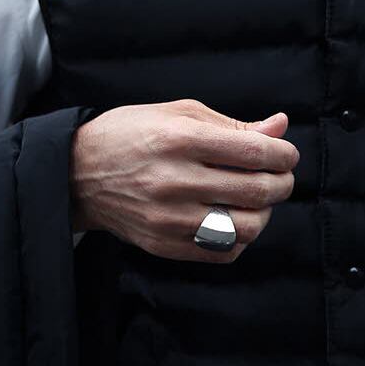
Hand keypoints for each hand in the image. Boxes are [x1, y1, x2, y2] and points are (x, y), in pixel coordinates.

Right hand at [69, 98, 298, 262]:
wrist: (78, 173)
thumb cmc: (132, 134)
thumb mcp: (179, 114)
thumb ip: (233, 125)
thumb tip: (280, 127)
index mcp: (180, 139)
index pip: (255, 153)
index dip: (283, 155)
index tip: (286, 154)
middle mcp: (175, 180)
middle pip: (256, 191)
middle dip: (282, 183)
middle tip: (280, 177)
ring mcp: (169, 218)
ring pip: (246, 228)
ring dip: (265, 214)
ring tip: (257, 201)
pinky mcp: (164, 244)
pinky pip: (223, 252)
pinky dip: (241, 238)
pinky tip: (235, 220)